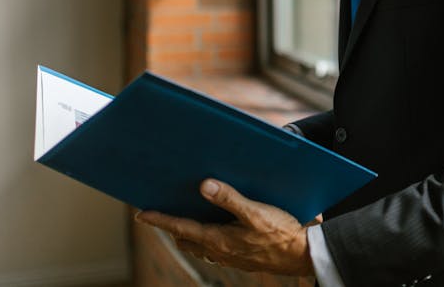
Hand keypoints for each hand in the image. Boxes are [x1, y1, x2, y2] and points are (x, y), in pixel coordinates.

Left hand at [135, 179, 315, 275]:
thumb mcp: (256, 212)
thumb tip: (204, 185)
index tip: (142, 214)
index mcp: (218, 239)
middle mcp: (219, 251)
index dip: (160, 220)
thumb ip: (230, 199)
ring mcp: (229, 257)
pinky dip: (207, 239)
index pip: (181, 228)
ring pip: (199, 246)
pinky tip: (217, 229)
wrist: (301, 256)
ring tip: (187, 218)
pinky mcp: (240, 258)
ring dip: (189, 234)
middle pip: (186, 239)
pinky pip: (215, 250)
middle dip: (172, 227)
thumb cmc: (280, 233)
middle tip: (163, 212)